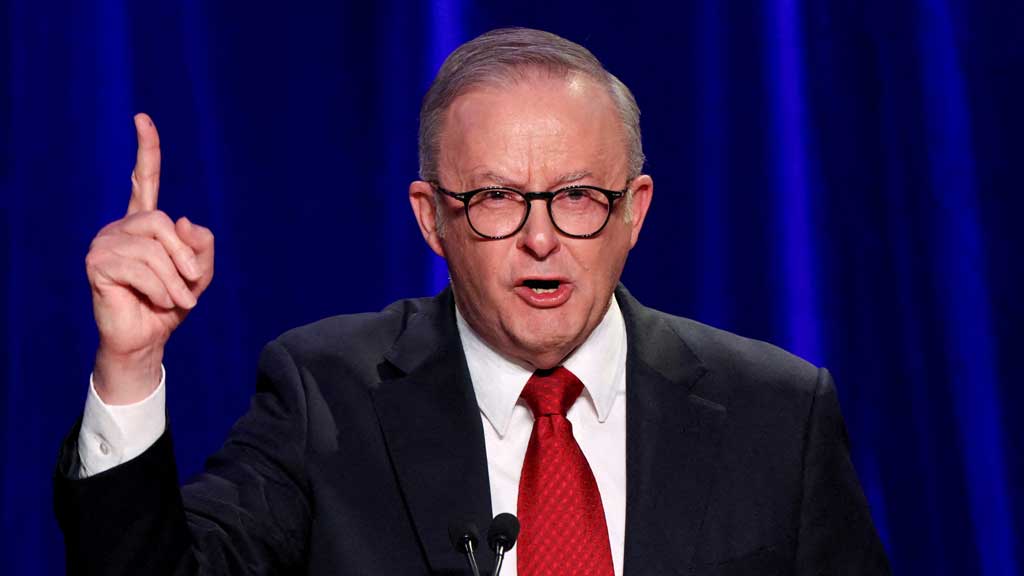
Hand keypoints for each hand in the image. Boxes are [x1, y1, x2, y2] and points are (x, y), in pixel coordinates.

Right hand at [85, 113, 214, 403]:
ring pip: (153, 248)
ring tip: (175, 301)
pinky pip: (140, 267)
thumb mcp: (198, 275)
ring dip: (174, 281)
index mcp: (145, 224)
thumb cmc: (170, 306)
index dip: (146, 151)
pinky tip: (158, 302)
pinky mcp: (97, 263)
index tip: (143, 118)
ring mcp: (105, 243)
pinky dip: (160, 289)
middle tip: (191, 286)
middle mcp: (121, 227)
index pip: (145, 180)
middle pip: (162, 222)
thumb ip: (200, 246)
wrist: (146, 339)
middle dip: (184, 257)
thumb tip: (182, 219)